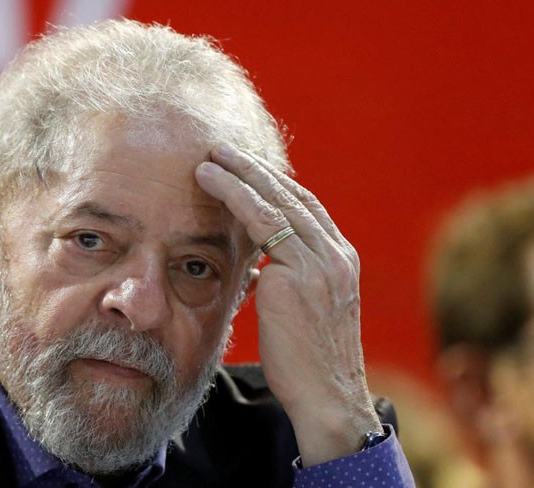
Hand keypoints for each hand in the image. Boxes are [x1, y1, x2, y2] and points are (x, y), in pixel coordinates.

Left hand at [195, 146, 381, 465]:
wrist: (327, 398)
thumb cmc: (307, 363)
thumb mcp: (301, 313)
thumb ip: (286, 282)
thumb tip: (258, 268)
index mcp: (339, 262)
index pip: (306, 208)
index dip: (274, 183)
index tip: (247, 167)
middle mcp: (335, 255)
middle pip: (292, 195)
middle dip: (255, 168)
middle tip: (223, 149)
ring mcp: (320, 263)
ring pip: (275, 201)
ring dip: (240, 173)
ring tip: (210, 158)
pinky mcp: (298, 276)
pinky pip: (262, 223)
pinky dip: (235, 197)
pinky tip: (211, 183)